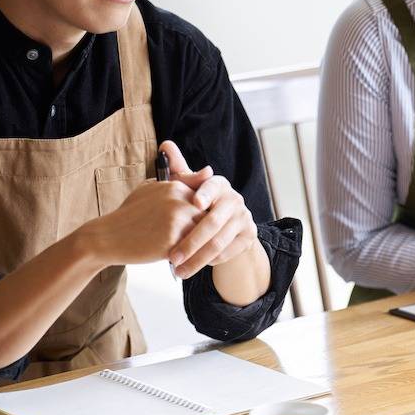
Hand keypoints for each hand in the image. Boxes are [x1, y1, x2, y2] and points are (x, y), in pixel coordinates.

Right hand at [82, 179, 202, 266]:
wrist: (107, 237)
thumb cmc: (132, 214)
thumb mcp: (153, 190)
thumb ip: (182, 181)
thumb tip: (209, 170)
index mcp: (176, 186)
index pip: (205, 202)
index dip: (199, 217)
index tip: (190, 226)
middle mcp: (179, 199)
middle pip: (208, 219)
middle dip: (202, 232)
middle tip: (188, 243)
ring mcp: (178, 218)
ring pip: (203, 235)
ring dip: (199, 245)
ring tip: (183, 251)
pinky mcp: (174, 238)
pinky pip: (195, 249)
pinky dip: (191, 255)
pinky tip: (179, 258)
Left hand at [161, 141, 258, 279]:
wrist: (227, 225)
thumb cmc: (200, 203)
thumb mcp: (188, 188)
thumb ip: (178, 169)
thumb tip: (165, 144)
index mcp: (220, 184)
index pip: (213, 186)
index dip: (205, 193)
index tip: (194, 202)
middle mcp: (235, 200)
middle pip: (213, 223)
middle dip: (191, 243)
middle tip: (172, 257)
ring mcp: (244, 219)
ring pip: (219, 243)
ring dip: (198, 259)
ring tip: (179, 271)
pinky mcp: (249, 237)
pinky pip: (228, 252)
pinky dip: (210, 261)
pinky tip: (195, 267)